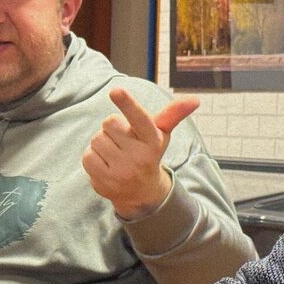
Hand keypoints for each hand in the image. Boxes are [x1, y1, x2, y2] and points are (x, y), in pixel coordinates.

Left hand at [83, 88, 199, 219]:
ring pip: (97, 139)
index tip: (116, 90)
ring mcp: (121, 171)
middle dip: (113, 129)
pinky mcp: (104, 182)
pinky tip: (107, 164)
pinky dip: (93, 157)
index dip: (127, 104)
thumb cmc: (149, 154)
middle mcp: (138, 156)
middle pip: (110, 123)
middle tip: (123, 141)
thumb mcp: (161, 134)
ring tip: (116, 153)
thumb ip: (173, 114)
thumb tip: (195, 100)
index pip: (139, 118)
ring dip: (103, 143)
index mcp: (153, 140)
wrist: (142, 192)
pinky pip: (88, 156)